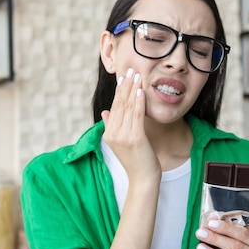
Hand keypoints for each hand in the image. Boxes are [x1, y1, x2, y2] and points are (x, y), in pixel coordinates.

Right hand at [101, 67, 159, 182]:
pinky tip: (141, 91)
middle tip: (130, 69)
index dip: (120, 91)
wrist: (143, 179)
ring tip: (137, 75)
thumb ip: (112, 126)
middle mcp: (113, 134)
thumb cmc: (136, 161)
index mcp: (108, 134)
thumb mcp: (121, 143)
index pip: (114, 108)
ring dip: (133, 89)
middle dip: (126, 85)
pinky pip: (137, 115)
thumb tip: (105, 111)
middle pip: (120, 104)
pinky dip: (139, 101)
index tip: (124, 76)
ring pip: (128, 107)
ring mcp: (122, 136)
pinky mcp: (135, 138)